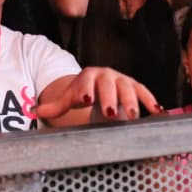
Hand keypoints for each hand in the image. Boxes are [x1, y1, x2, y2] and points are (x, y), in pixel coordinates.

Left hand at [35, 67, 161, 121]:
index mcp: (88, 76)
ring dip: (131, 101)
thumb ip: (55, 106)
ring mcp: (122, 80)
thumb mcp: (69, 99)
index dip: (85, 90)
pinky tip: (157, 112)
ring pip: (128, 88)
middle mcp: (106, 75)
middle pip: (109, 86)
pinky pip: (144, 92)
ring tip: (132, 116)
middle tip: (110, 113)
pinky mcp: (136, 86)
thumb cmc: (84, 94)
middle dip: (110, 99)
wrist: (100, 86)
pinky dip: (150, 101)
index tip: (85, 100)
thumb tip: (34, 111)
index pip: (86, 82)